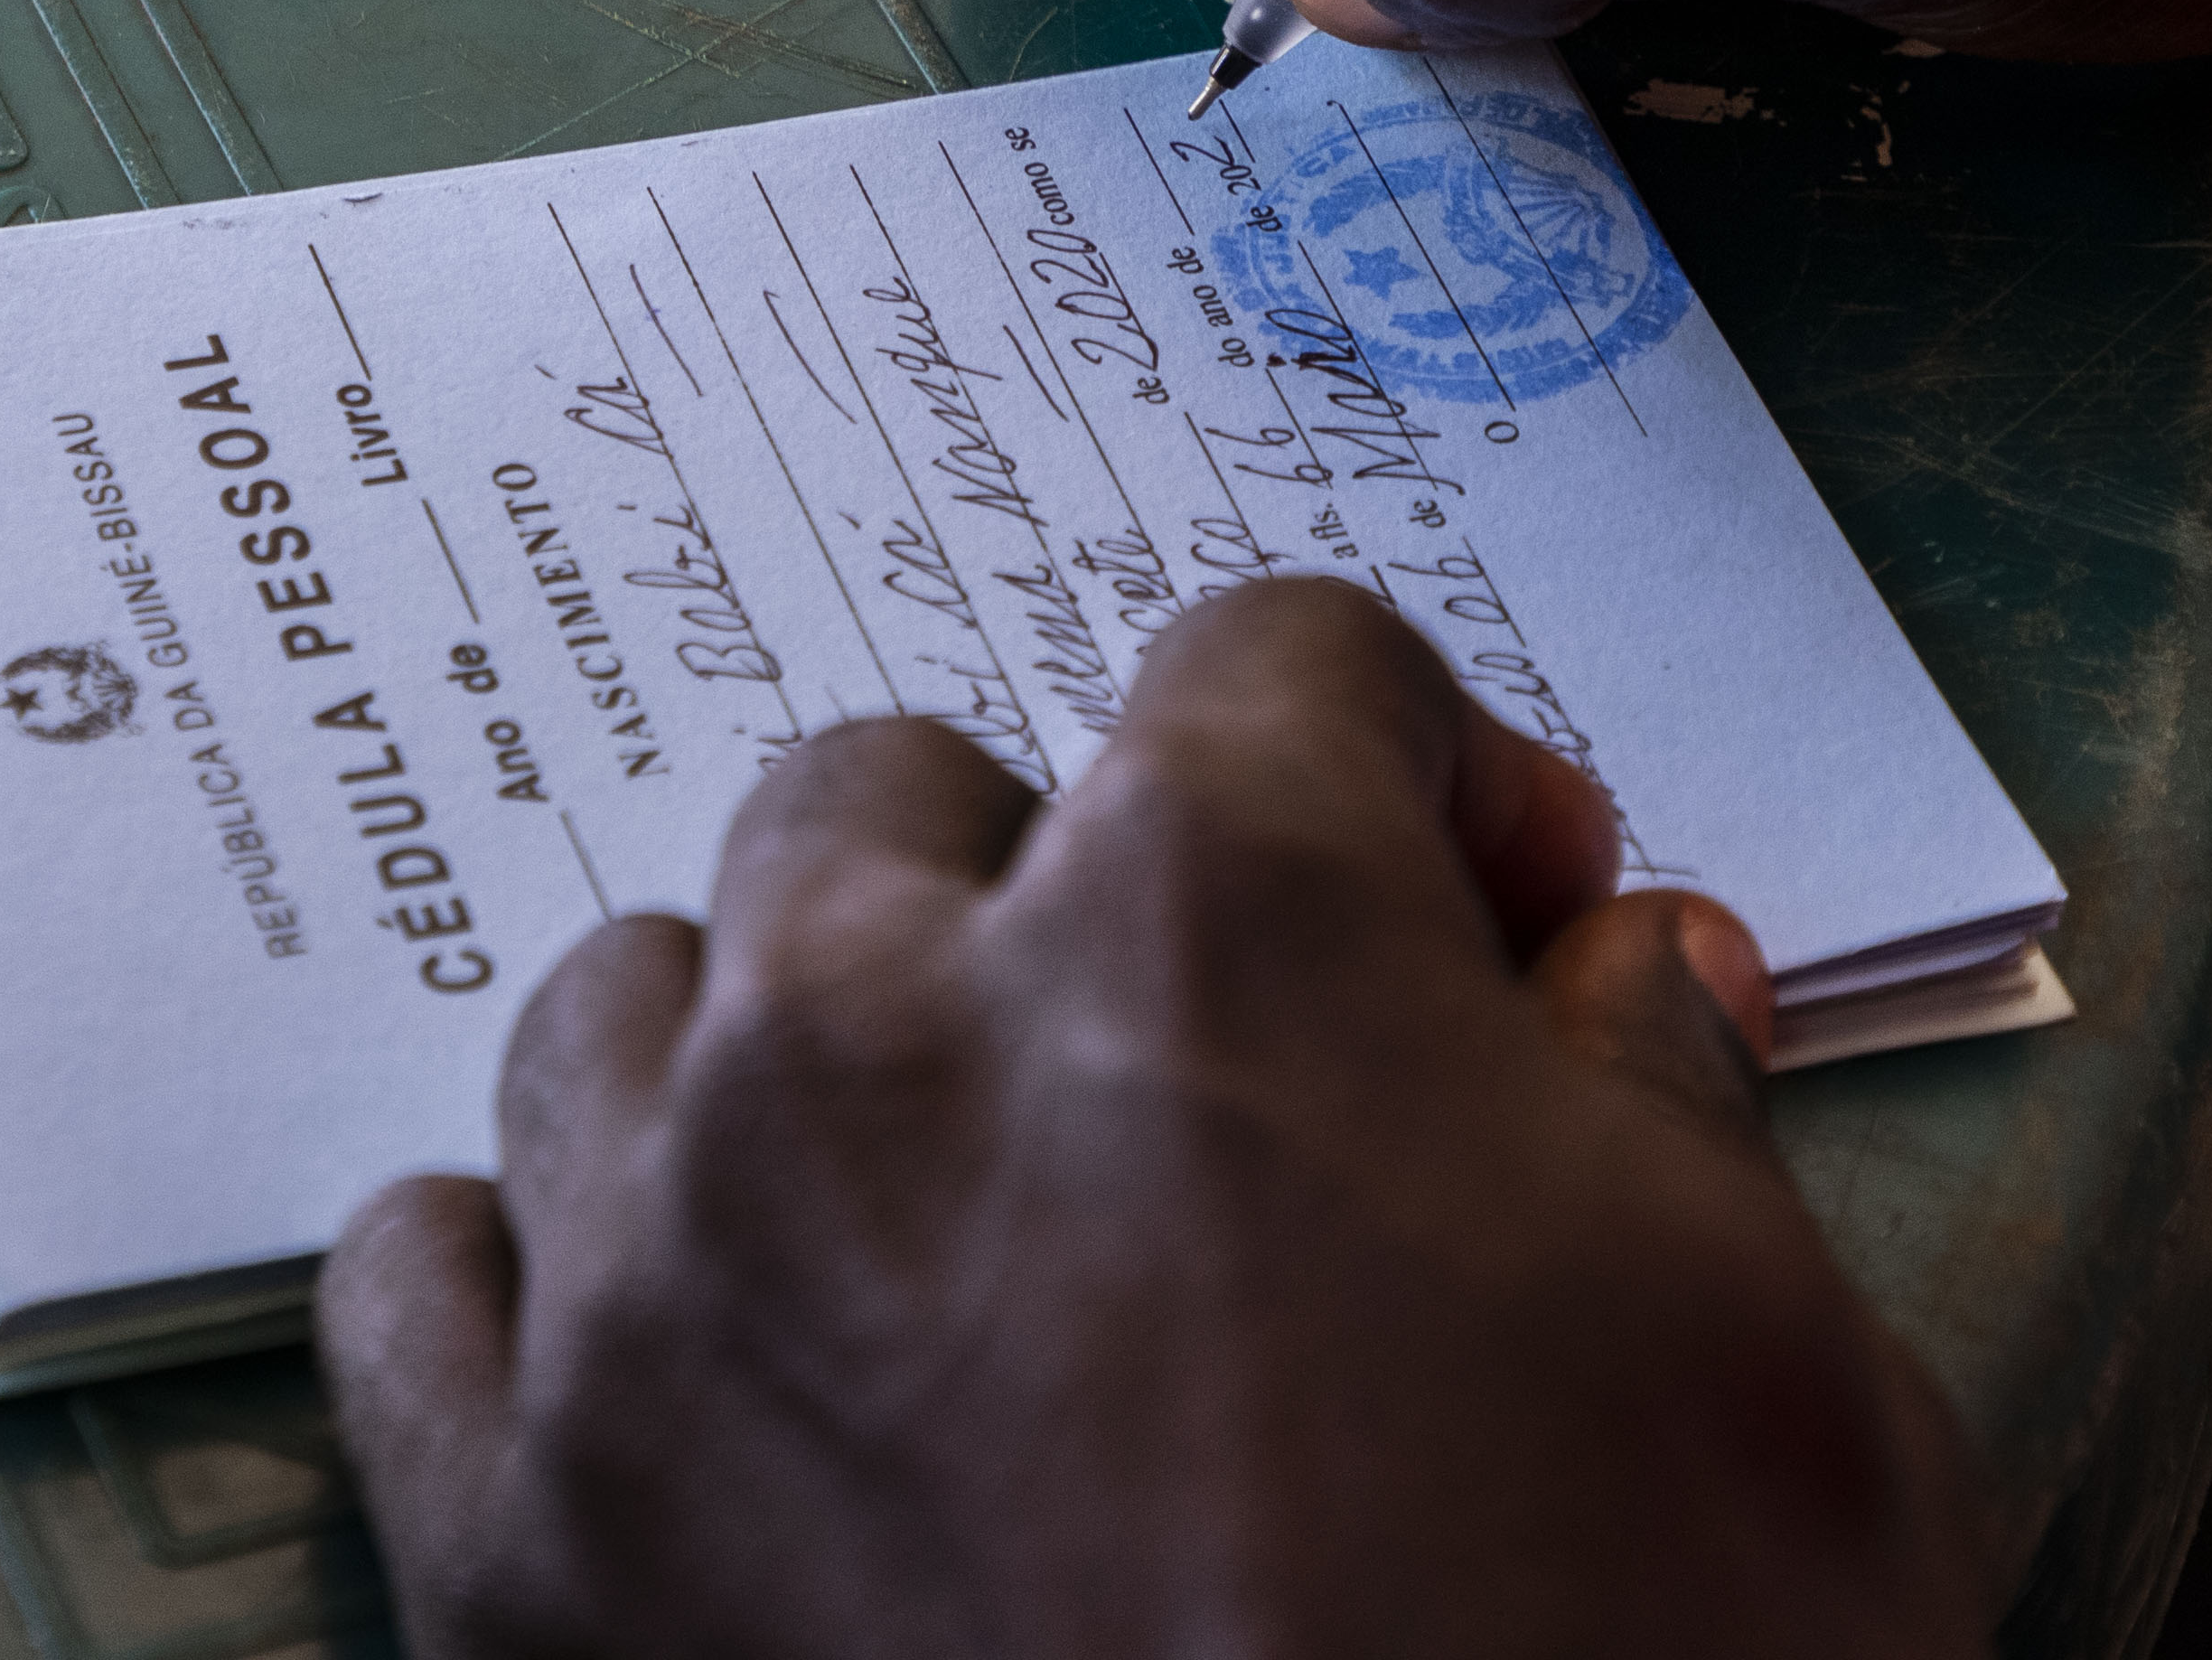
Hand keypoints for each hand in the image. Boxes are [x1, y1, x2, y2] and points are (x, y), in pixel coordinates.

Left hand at [321, 580, 1988, 1659]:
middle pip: (893, 800)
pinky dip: (544, 1295)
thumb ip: (1667, 1109)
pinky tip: (683, 1382)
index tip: (1490, 922)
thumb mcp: (1786, 1386)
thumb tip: (1612, 977)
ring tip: (921, 1242)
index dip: (1420, 782)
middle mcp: (880, 1037)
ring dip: (774, 1073)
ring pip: (633, 1008)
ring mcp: (657, 1286)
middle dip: (1053, 904)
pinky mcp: (506, 1543)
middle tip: (1195, 1108)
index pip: (1278, 667)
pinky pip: (425, 1279)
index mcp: (1212, 927)